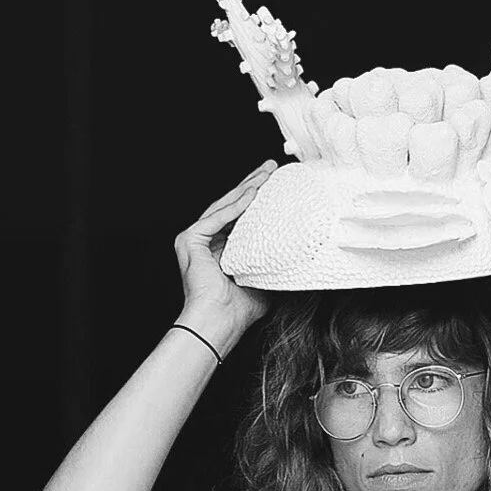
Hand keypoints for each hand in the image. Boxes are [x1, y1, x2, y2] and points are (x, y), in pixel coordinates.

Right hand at [173, 160, 277, 330]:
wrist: (219, 323)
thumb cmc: (237, 311)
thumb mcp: (263, 280)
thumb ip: (273, 264)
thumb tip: (299, 257)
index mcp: (220, 250)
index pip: (240, 217)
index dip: (257, 199)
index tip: (276, 184)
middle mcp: (206, 241)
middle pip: (231, 206)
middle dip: (252, 184)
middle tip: (271, 167)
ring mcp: (195, 239)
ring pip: (225, 206)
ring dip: (246, 188)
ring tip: (265, 173)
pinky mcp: (190, 240)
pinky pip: (217, 217)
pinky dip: (236, 206)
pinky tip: (253, 193)